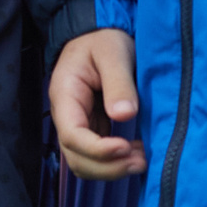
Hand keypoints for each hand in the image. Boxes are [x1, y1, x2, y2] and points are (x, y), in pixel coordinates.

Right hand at [52, 28, 144, 180]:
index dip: (97, 148)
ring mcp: (77, 124)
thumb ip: (118, 83)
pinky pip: (96, 157)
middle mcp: (66, 115)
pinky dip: (115, 163)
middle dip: (107, 166)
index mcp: (64, 95)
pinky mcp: (91, 128)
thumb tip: (124, 114)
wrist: (96, 37)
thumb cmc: (101, 41)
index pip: (71, 134)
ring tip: (141, 160)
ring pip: (83, 163)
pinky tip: (137, 152)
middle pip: (75, 157)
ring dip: (111, 170)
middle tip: (140, 160)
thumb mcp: (112, 54)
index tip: (126, 146)